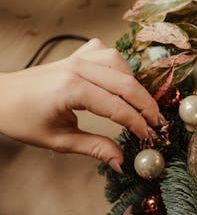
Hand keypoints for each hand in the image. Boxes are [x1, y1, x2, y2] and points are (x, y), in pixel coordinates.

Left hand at [0, 38, 160, 169]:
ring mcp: (77, 58)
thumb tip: (121, 162)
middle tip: (157, 122)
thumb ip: (94, 148)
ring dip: (134, 83)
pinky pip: (106, 52)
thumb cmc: (22, 119)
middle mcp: (77, 69)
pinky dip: (118, 65)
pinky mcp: (75, 55)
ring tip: (139, 104)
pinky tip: (118, 80)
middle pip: (126, 83)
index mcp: (71, 90)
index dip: (137, 123)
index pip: (117, 107)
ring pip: (119, 62)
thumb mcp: (58, 140)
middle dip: (145, 104)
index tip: (148, 136)